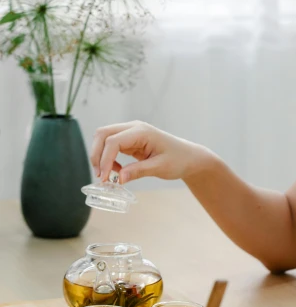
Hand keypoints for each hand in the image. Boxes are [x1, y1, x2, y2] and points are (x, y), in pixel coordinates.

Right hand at [90, 121, 210, 183]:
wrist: (188, 157)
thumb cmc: (178, 160)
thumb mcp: (160, 167)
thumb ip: (139, 171)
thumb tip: (119, 179)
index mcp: (142, 131)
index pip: (113, 141)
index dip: (105, 159)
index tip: (105, 178)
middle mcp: (134, 128)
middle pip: (103, 134)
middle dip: (96, 154)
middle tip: (100, 176)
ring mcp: (130, 133)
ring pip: (104, 138)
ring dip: (100, 156)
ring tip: (108, 176)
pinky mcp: (130, 140)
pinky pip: (111, 146)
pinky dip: (108, 159)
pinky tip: (117, 172)